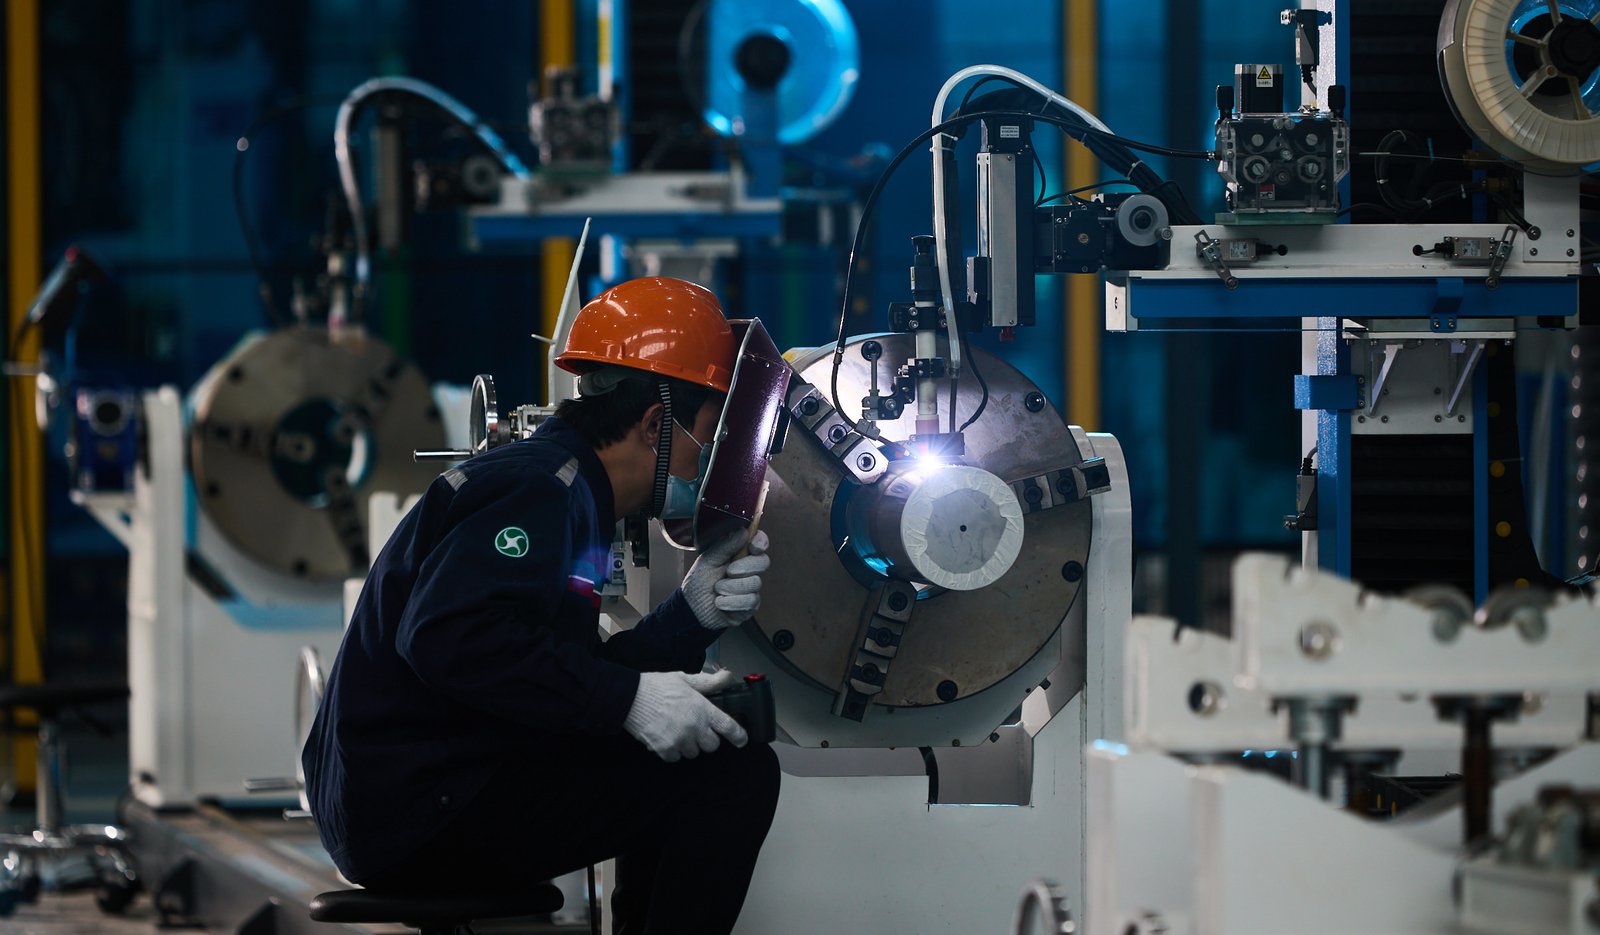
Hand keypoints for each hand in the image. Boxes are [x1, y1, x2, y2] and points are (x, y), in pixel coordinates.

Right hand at [623, 669, 747, 761]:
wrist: (629, 698)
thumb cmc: (657, 686)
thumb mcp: (684, 679)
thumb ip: (708, 682)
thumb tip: (727, 676)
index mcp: (702, 709)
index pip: (728, 727)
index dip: (738, 736)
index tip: (741, 740)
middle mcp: (694, 727)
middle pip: (712, 745)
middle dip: (706, 739)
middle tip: (696, 728)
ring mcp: (679, 741)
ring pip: (694, 753)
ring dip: (689, 745)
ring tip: (677, 730)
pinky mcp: (665, 750)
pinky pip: (676, 757)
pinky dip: (673, 750)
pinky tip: (665, 736)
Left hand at [682, 530, 769, 630]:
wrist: (692, 610)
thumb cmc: (698, 583)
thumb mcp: (707, 561)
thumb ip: (725, 546)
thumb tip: (743, 531)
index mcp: (738, 554)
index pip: (759, 543)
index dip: (760, 542)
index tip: (752, 546)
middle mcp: (748, 569)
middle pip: (763, 562)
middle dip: (745, 567)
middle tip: (728, 571)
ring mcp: (751, 587)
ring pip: (755, 583)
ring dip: (732, 587)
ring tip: (717, 590)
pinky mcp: (750, 605)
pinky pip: (750, 601)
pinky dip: (732, 602)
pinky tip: (720, 603)